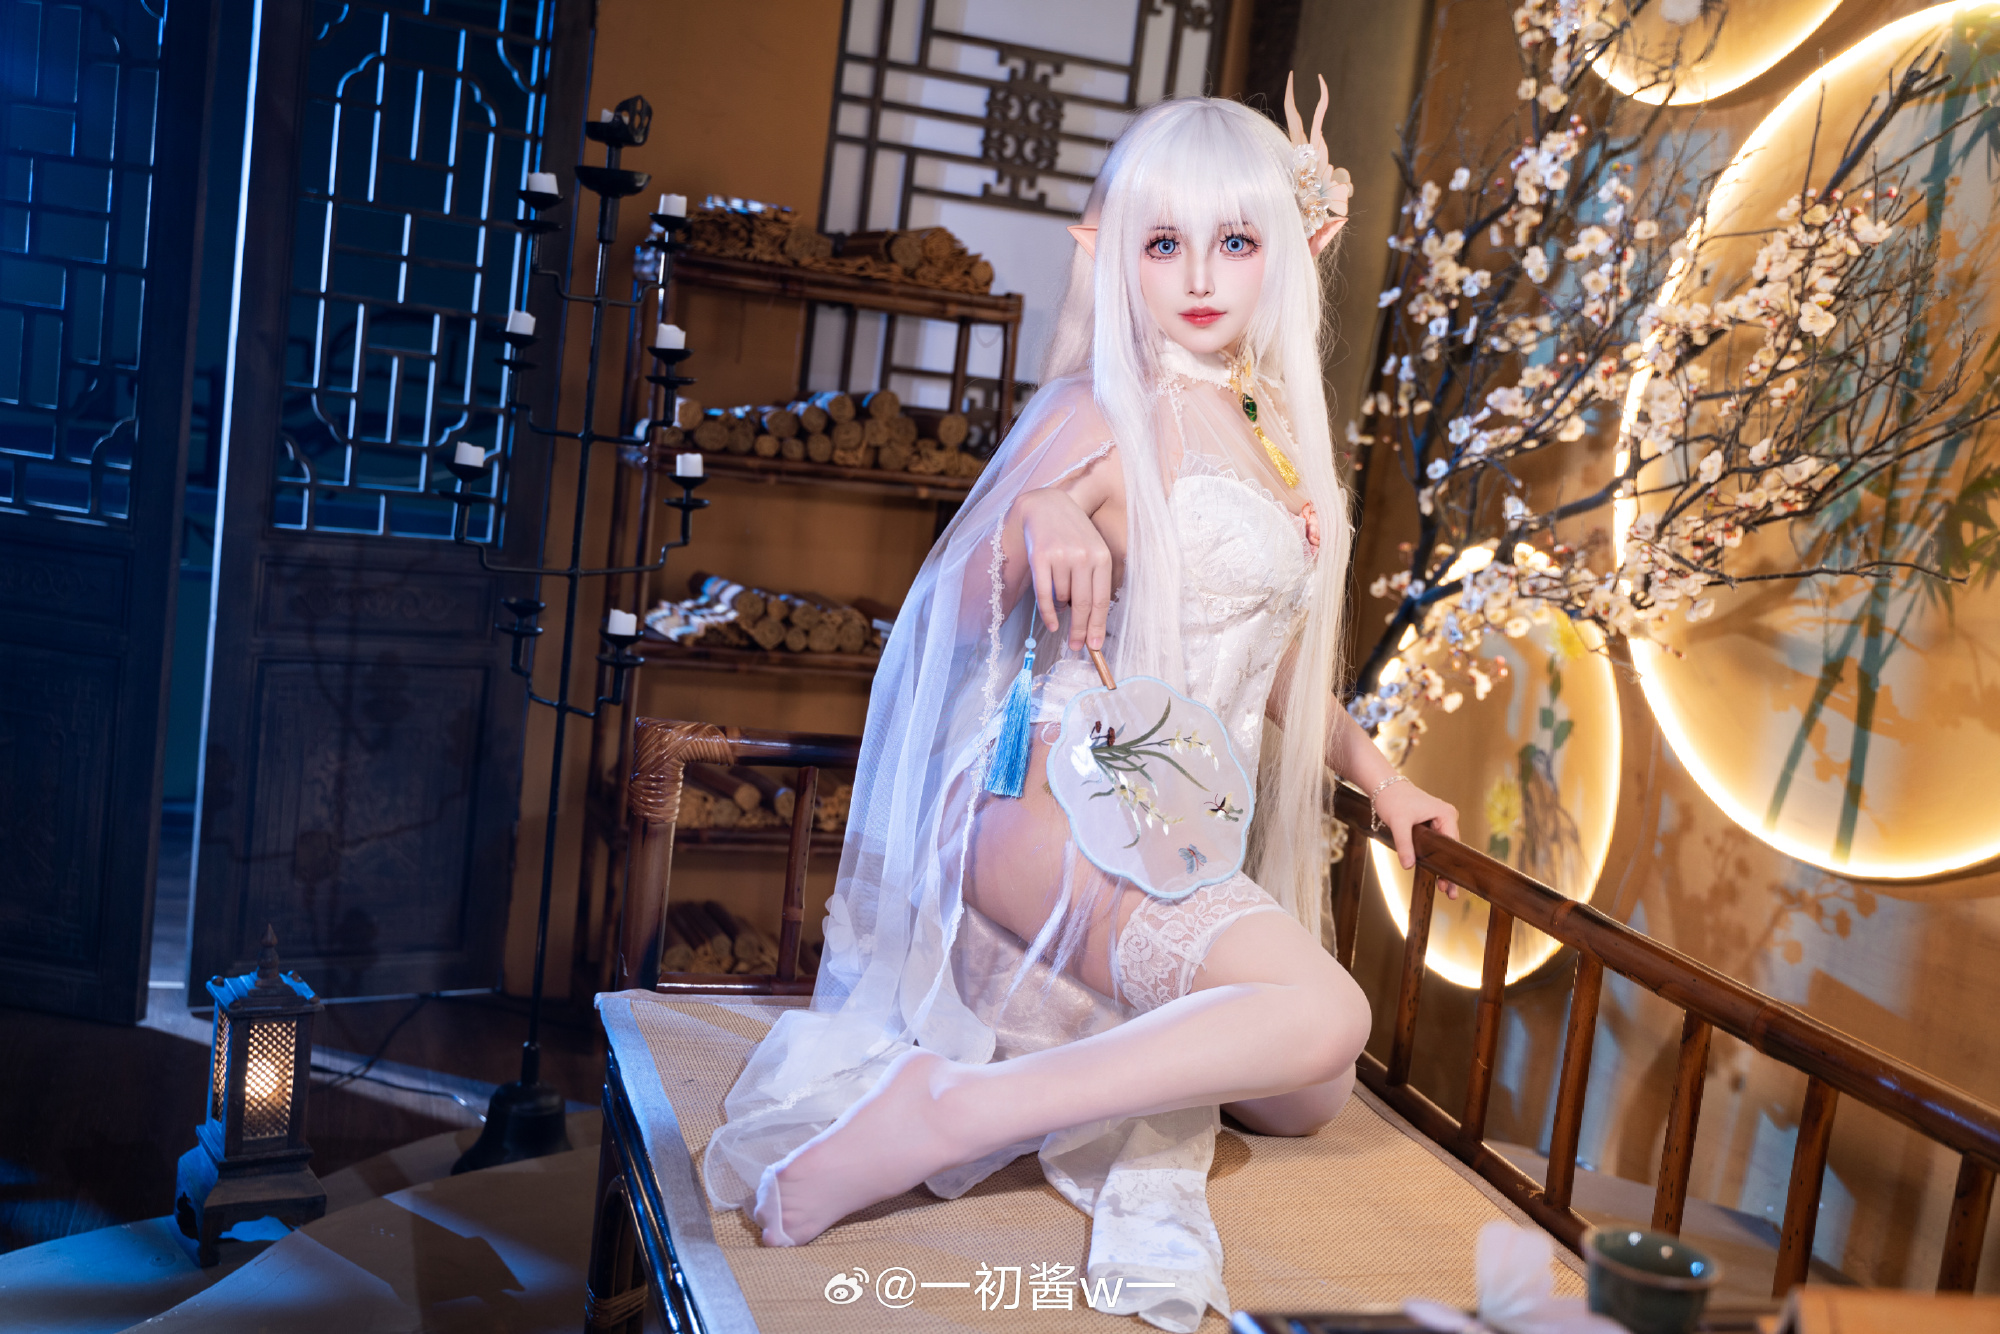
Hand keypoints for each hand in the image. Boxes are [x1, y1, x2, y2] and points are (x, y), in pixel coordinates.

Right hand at [1016, 487, 1112, 650]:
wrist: (1045, 506)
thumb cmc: (1072, 534)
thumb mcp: (1092, 551)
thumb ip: (1093, 582)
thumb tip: (1090, 622)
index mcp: (1101, 556)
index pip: (1101, 599)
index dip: (1097, 626)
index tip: (1095, 645)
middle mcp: (1083, 556)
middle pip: (1083, 604)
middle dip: (1080, 631)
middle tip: (1077, 648)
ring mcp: (1061, 556)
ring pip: (1063, 599)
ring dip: (1063, 609)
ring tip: (1062, 605)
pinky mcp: (1040, 557)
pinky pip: (1044, 595)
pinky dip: (1048, 614)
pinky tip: (1051, 624)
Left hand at [1373, 779, 1461, 898]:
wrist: (1382, 786)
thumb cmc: (1391, 799)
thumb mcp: (1398, 823)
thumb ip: (1404, 844)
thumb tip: (1408, 866)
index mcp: (1446, 814)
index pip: (1452, 845)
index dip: (1450, 866)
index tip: (1451, 883)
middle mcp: (1447, 817)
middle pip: (1450, 849)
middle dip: (1448, 871)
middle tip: (1450, 894)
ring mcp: (1440, 821)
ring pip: (1443, 849)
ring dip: (1442, 866)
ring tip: (1444, 888)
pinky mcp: (1432, 824)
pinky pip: (1436, 845)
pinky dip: (1434, 858)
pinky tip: (1436, 874)